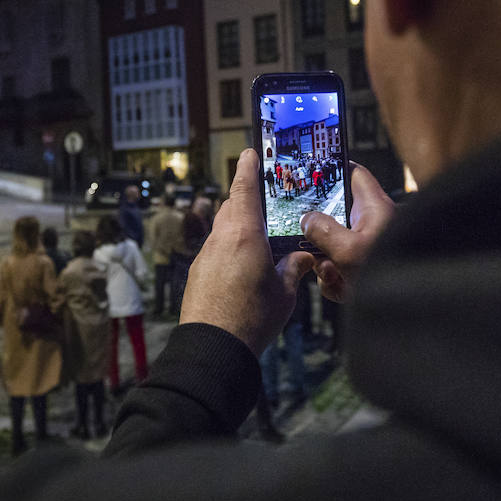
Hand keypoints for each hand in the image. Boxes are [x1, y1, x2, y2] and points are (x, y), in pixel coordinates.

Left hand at [179, 148, 313, 356]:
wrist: (213, 347)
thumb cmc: (252, 317)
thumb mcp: (284, 292)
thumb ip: (294, 268)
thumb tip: (303, 258)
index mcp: (243, 234)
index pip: (243, 189)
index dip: (248, 168)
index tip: (251, 153)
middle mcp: (220, 238)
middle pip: (231, 207)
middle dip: (247, 201)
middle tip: (267, 201)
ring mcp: (205, 256)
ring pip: (223, 229)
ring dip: (239, 227)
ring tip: (261, 239)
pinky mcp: (198, 273)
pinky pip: (216, 251)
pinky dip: (230, 249)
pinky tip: (245, 267)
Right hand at [301, 161, 395, 302]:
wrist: (416, 311)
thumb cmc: (396, 277)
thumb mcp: (349, 251)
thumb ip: (323, 231)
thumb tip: (308, 219)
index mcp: (375, 209)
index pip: (354, 174)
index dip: (333, 168)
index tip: (311, 171)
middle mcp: (374, 225)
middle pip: (335, 216)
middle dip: (318, 234)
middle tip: (310, 243)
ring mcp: (370, 249)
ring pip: (334, 248)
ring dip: (325, 265)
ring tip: (333, 275)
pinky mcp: (366, 272)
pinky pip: (340, 272)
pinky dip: (335, 284)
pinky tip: (341, 290)